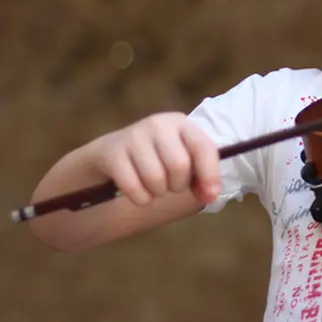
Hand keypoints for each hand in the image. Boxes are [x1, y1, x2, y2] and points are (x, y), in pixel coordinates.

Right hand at [89, 112, 221, 206]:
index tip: (210, 196)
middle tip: (171, 185)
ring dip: (158, 192)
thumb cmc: (156, 158)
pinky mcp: (112, 153)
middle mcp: (158, 124)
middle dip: (178, 185)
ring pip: (156, 178)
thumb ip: (200, 175)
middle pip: (179, 166)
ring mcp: (133, 136)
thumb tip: (210, 195)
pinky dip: (140, 198)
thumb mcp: (180, 159)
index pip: (203, 147)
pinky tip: (138, 191)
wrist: (110, 153)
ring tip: (154, 186)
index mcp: (181, 123)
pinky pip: (133, 187)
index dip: (210, 174)